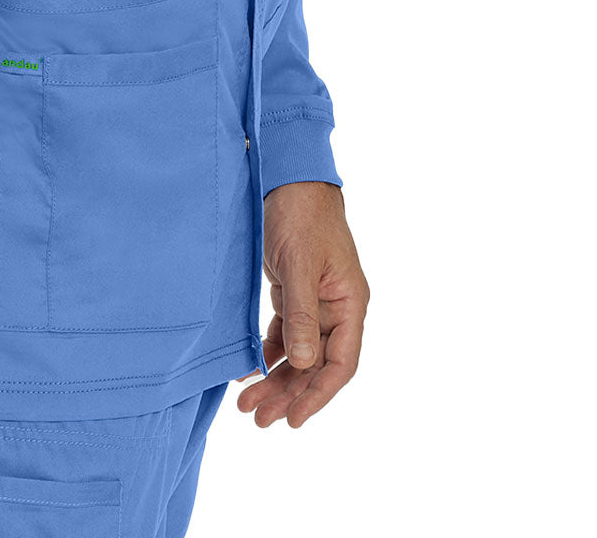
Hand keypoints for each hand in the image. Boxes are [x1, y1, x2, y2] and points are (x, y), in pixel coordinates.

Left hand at [236, 180, 368, 428]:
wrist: (287, 177)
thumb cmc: (301, 216)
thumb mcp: (300, 266)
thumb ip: (302, 315)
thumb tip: (303, 363)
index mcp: (349, 303)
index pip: (341, 363)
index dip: (319, 394)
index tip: (294, 419)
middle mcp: (336, 307)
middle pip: (316, 364)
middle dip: (289, 393)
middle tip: (258, 418)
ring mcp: (314, 300)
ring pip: (298, 352)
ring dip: (275, 377)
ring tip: (247, 403)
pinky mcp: (292, 291)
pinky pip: (283, 332)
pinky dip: (267, 351)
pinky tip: (248, 367)